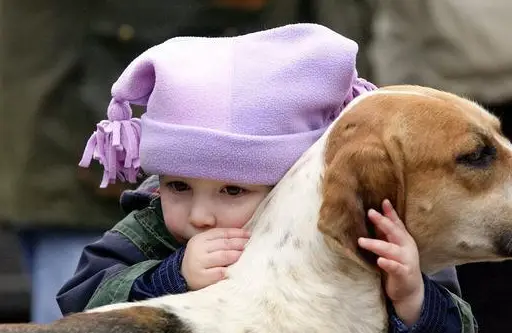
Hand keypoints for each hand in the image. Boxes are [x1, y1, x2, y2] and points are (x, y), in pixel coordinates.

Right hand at [181, 228, 249, 290]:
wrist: (183, 276)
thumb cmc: (201, 259)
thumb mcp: (206, 246)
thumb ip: (220, 240)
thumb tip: (244, 236)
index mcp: (200, 238)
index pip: (222, 233)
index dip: (237, 233)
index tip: (249, 235)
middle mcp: (198, 249)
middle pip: (224, 244)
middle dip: (239, 243)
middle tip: (250, 245)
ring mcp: (198, 263)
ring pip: (222, 256)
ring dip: (236, 255)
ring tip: (245, 255)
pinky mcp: (200, 277)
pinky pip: (218, 272)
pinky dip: (228, 270)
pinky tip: (235, 270)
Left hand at [357, 199, 423, 326]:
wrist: (410, 290)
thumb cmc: (399, 264)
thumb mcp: (393, 246)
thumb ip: (385, 232)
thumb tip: (374, 214)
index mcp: (404, 239)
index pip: (396, 223)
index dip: (390, 212)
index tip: (383, 201)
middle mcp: (406, 247)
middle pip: (394, 232)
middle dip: (382, 222)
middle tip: (370, 212)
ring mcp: (406, 260)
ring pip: (391, 250)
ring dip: (376, 244)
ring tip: (361, 241)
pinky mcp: (403, 274)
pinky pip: (395, 268)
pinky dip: (387, 263)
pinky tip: (380, 260)